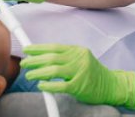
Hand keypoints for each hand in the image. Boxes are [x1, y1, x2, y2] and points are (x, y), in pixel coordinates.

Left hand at [20, 44, 134, 108]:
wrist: (111, 85)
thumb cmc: (92, 72)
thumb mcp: (81, 59)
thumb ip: (66, 57)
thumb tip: (43, 56)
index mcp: (77, 51)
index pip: (54, 47)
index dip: (39, 48)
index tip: (27, 50)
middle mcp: (79, 59)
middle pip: (52, 57)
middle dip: (35, 60)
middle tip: (24, 63)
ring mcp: (80, 72)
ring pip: (53, 70)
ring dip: (38, 72)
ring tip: (29, 75)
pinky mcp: (80, 86)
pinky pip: (60, 85)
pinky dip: (48, 85)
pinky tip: (41, 85)